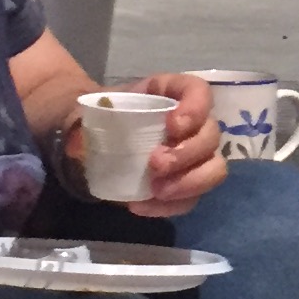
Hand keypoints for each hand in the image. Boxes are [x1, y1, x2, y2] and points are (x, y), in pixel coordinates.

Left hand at [64, 71, 224, 219]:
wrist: (91, 142)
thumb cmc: (99, 118)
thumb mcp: (93, 109)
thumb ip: (89, 122)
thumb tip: (84, 146)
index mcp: (172, 94)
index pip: (200, 92)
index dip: (195, 108)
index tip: (171, 126)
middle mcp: (191, 123)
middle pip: (212, 135)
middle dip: (188, 153)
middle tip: (155, 165)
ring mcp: (192, 156)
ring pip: (214, 169)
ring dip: (189, 182)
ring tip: (157, 189)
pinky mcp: (184, 184)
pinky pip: (191, 199)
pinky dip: (170, 206)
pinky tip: (142, 206)